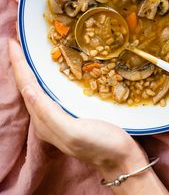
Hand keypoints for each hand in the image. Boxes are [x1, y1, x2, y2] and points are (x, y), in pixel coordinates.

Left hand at [9, 39, 168, 194]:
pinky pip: (52, 90)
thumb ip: (49, 114)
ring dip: (32, 68)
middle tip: (20, 41)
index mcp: (44, 120)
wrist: (121, 159)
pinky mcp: (71, 112)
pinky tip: (52, 68)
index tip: (13, 42)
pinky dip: (47, 75)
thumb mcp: (73, 132)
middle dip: (22, 63)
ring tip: (29, 50)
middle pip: (29, 85)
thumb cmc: (101, 146)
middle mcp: (47, 117)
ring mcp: (59, 115)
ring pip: (39, 86)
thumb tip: (27, 90)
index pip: (26, 86)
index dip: (18, 64)